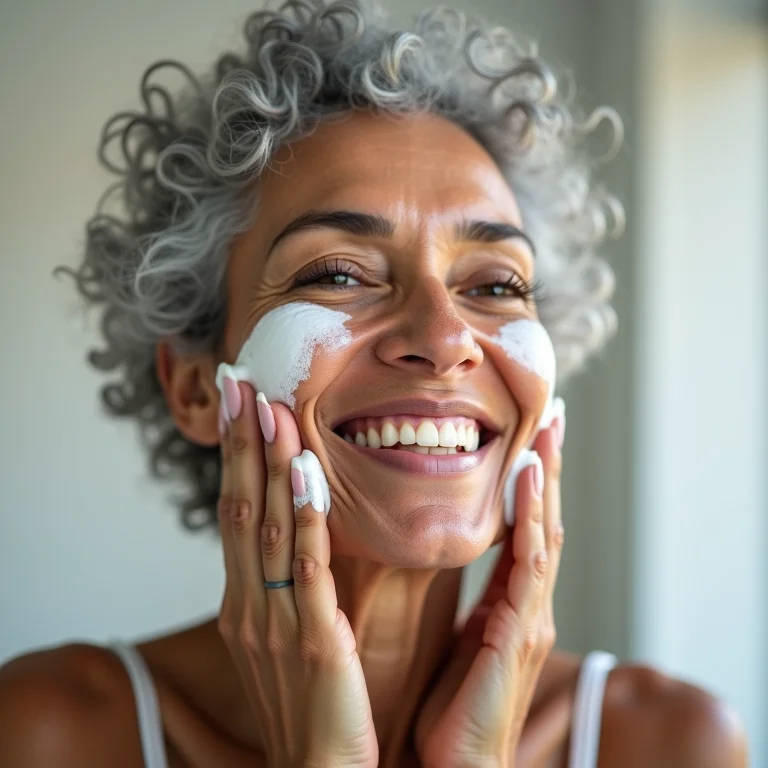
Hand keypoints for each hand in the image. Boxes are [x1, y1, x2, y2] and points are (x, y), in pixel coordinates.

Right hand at [216, 379, 377, 767]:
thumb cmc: (302, 701)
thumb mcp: (279, 634)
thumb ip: (277, 582)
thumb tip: (285, 529)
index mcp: (241, 600)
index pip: (233, 511)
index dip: (233, 455)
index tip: (236, 404)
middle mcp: (249, 603)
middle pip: (240, 507)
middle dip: (240, 442)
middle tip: (241, 383)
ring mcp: (277, 620)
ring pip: (267, 527)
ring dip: (268, 463)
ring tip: (270, 408)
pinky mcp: (316, 639)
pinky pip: (308, 568)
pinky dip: (305, 517)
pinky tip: (305, 473)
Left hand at [414, 419, 563, 767]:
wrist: (456, 765)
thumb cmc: (455, 706)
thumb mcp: (463, 638)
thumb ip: (472, 598)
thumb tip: (455, 557)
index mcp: (512, 602)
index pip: (526, 528)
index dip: (530, 483)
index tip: (531, 436)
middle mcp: (529, 602)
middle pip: (544, 520)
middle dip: (548, 467)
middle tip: (553, 415)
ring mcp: (530, 616)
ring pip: (544, 532)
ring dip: (546, 480)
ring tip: (547, 430)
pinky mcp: (518, 632)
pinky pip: (529, 564)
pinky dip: (532, 518)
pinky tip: (529, 480)